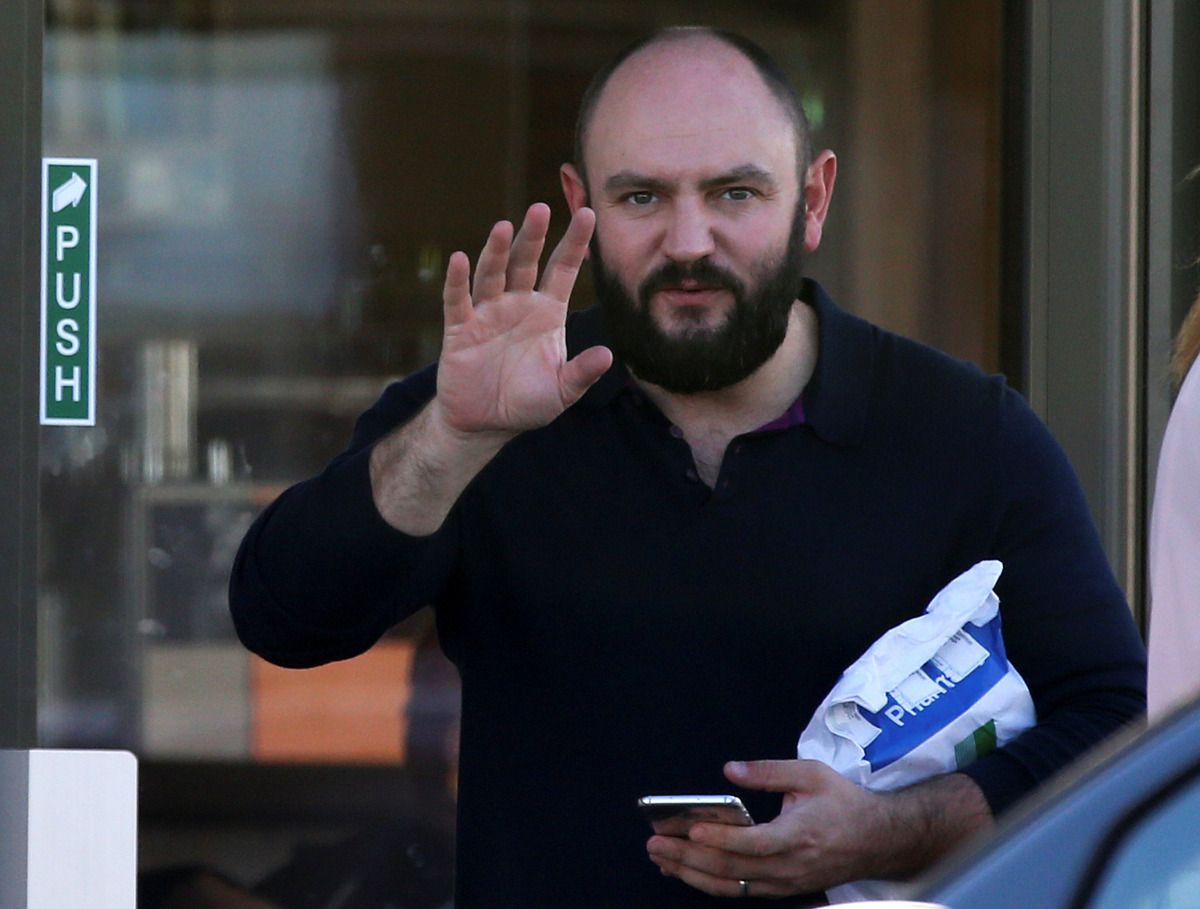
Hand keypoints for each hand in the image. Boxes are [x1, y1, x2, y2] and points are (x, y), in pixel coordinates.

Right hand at [434, 202, 611, 438]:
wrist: (486, 423)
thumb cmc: (527, 403)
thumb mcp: (562, 391)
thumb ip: (582, 373)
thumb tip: (609, 356)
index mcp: (547, 313)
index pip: (563, 270)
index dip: (575, 243)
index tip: (588, 213)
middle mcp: (518, 305)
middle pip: (526, 263)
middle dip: (533, 236)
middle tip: (540, 209)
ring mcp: (487, 314)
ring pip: (493, 274)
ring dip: (498, 252)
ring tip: (504, 227)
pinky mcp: (460, 329)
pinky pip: (458, 300)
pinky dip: (458, 281)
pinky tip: (460, 260)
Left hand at [646, 760, 990, 898]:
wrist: (880, 841)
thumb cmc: (844, 803)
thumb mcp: (812, 774)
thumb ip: (769, 772)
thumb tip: (730, 770)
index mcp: (799, 835)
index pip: (751, 843)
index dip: (718, 839)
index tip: (689, 830)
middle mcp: (789, 866)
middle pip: (731, 869)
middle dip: (688, 858)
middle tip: (654, 843)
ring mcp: (785, 884)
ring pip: (730, 885)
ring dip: (691, 873)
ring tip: (659, 858)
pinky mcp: (781, 890)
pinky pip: (738, 890)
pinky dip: (708, 881)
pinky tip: (684, 869)